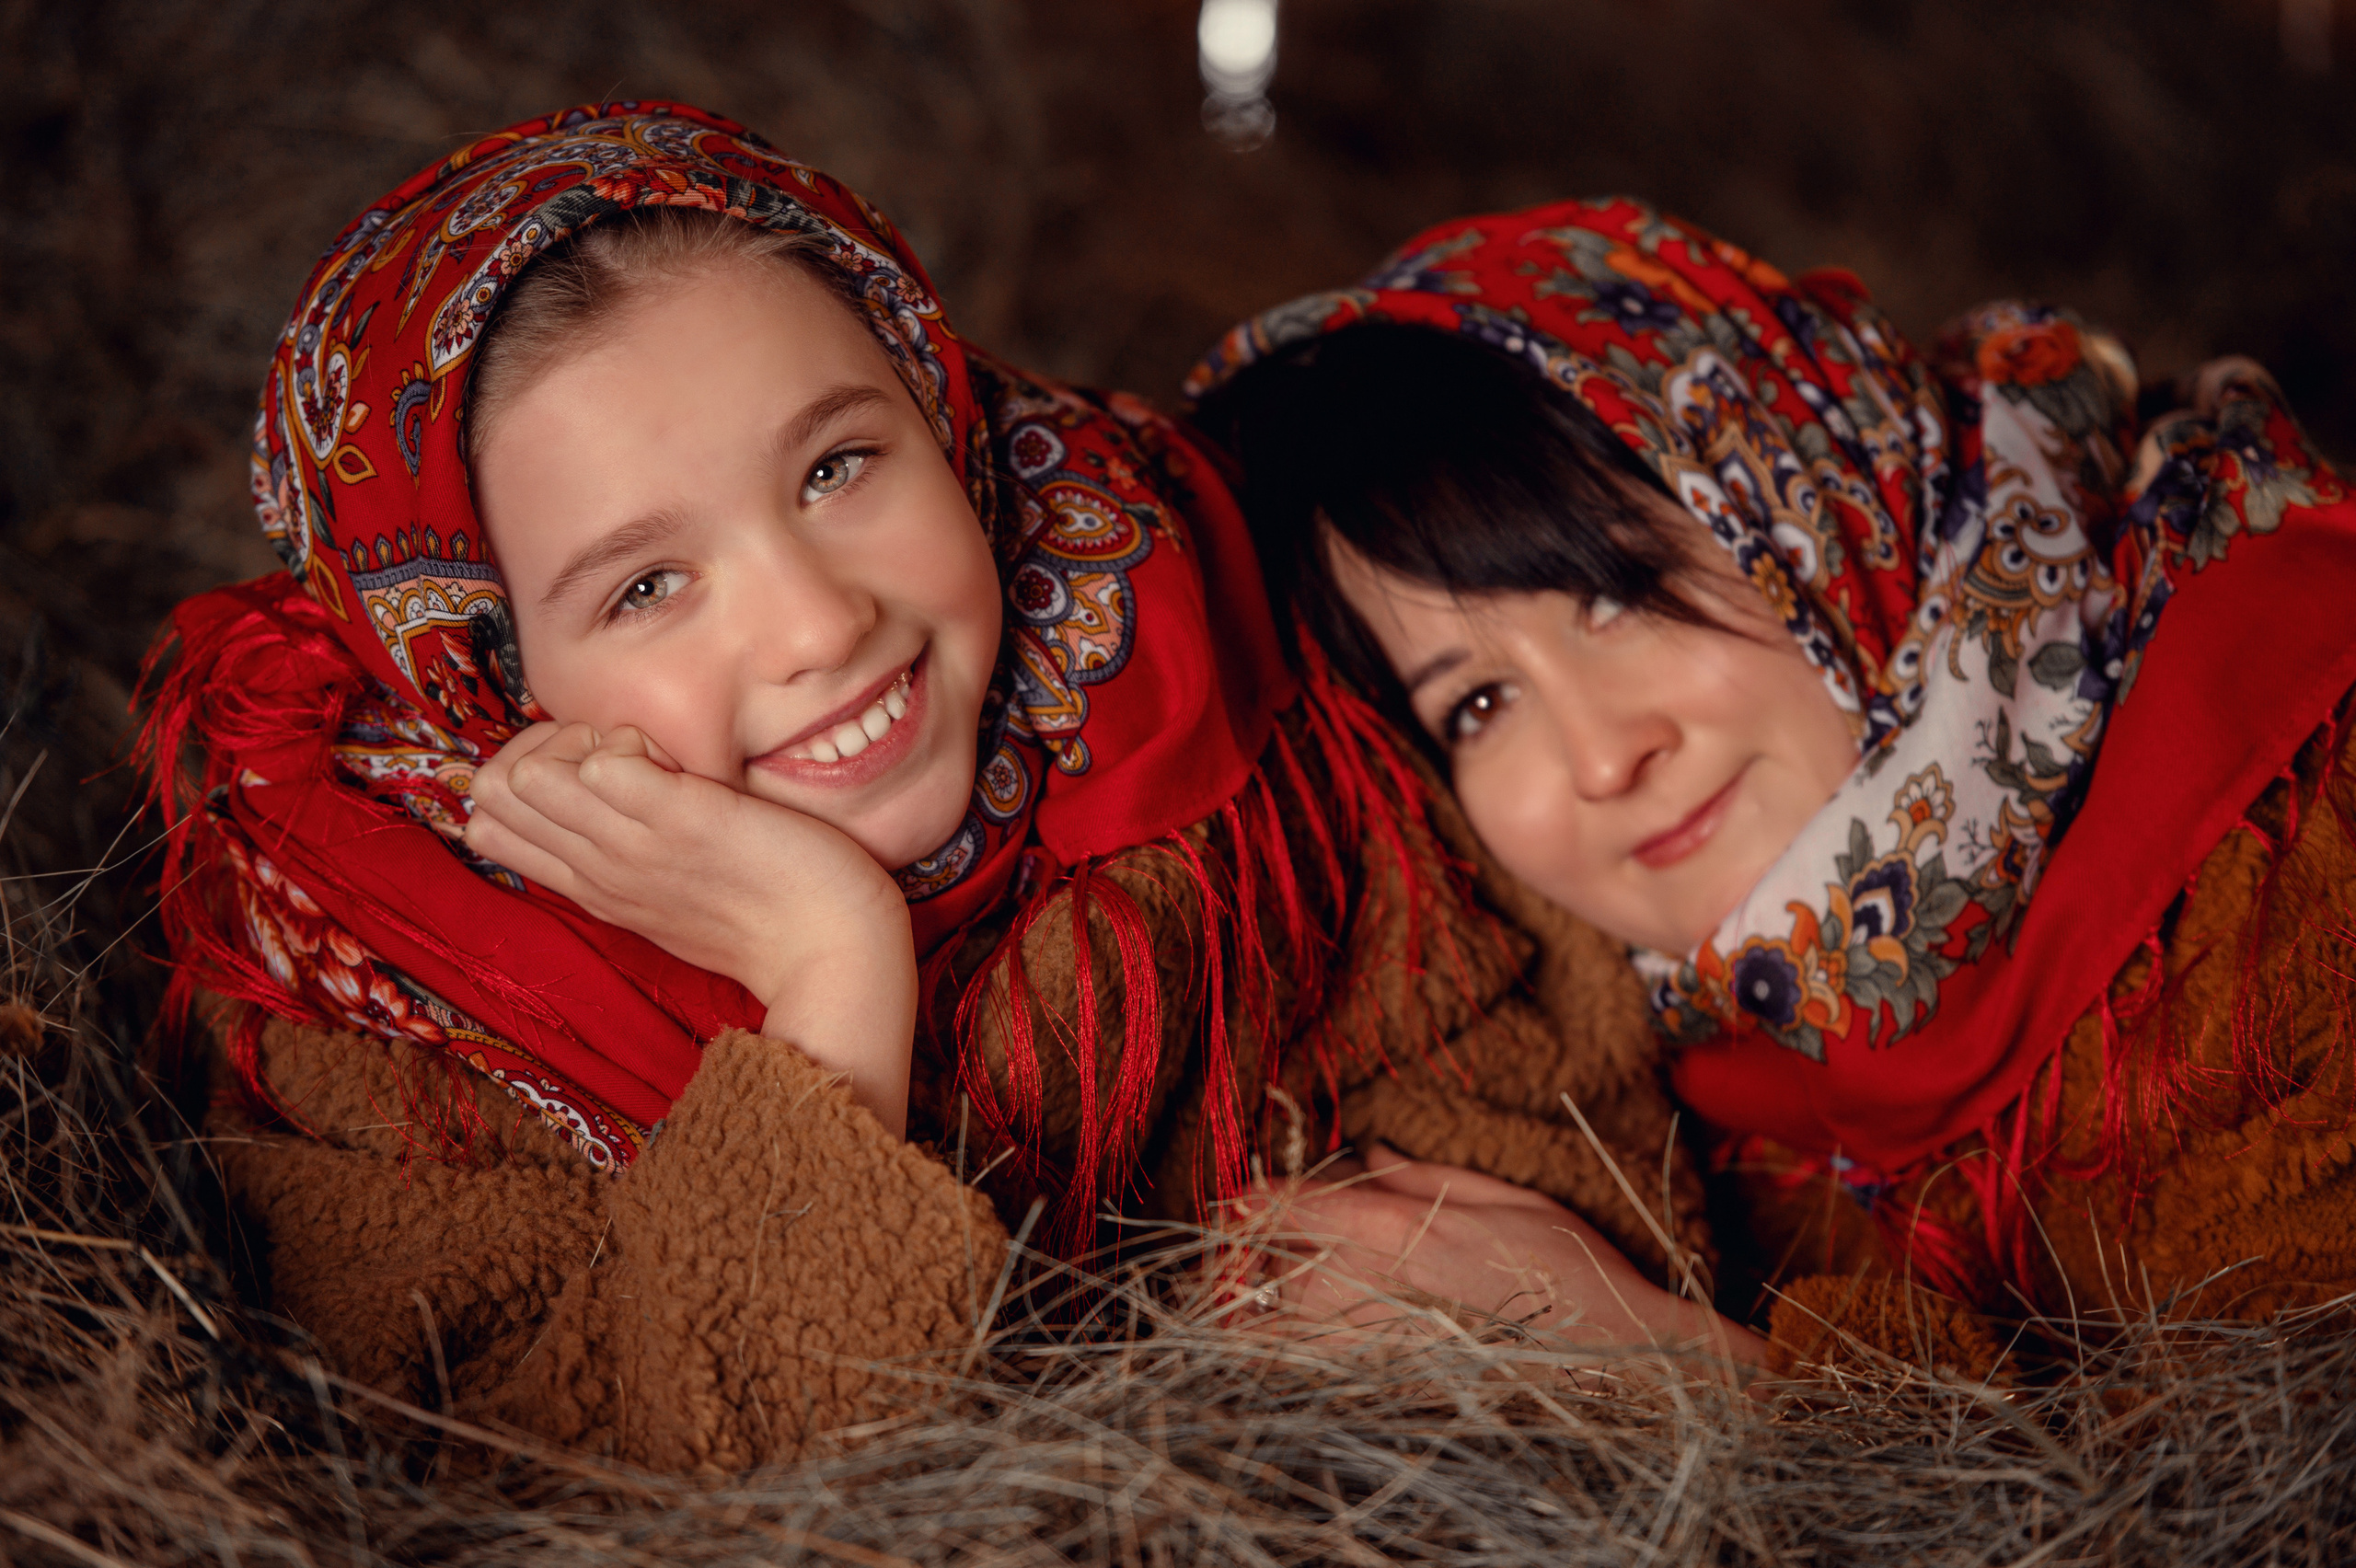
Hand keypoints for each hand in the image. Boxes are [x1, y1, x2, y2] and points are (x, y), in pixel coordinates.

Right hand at [463, 722, 916, 1133]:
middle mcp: (598, 868)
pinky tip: (673, 757)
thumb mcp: (670, 890)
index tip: (590, 768)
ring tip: (645, 754)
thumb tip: (594, 794)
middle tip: (618, 753)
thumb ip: (626, 852)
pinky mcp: (684, 819)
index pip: (488, 822)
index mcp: (592, 886)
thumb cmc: (761, 913)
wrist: (829, 950)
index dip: (523, 772)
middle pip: (493, 791)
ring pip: (527, 775)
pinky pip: (601, 760)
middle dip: (541, 745)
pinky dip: (626, 739)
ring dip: (577, 738)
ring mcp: (636, 846)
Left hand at [1239, 1143, 1765, 1371]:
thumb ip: (1422, 1173)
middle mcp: (1372, 1283)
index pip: (1292, 1203)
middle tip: (1238, 1250)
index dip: (1255, 1198)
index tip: (1237, 1197)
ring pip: (1280, 1325)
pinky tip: (1292, 1349)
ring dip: (1260, 1310)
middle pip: (1269, 1266)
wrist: (1614, 1357)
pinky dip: (1291, 1357)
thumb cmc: (1569, 1269)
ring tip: (1250, 1302)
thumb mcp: (1502, 1195)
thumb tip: (1368, 1151)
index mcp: (1396, 1224)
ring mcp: (1375, 1341)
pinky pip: (1314, 1371)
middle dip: (1248, 1257)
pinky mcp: (1389, 1383)